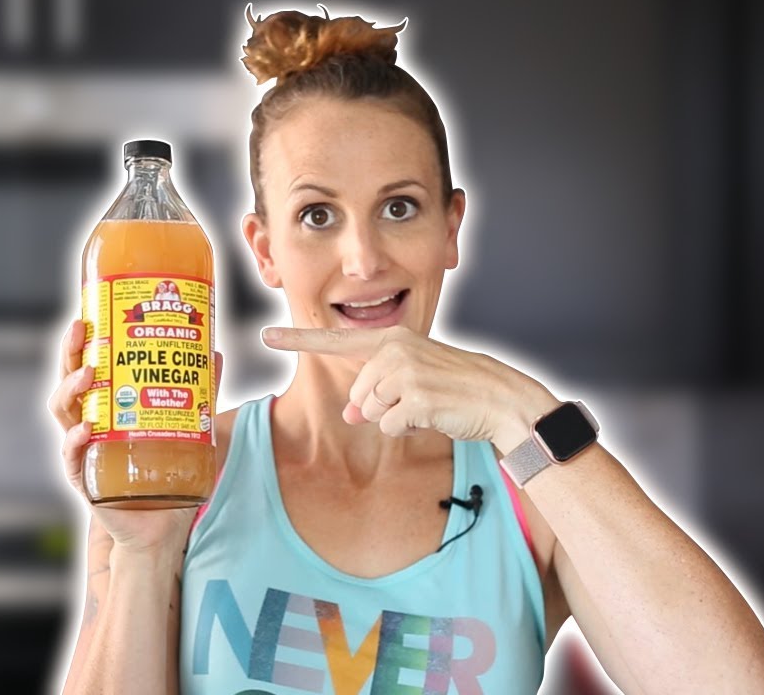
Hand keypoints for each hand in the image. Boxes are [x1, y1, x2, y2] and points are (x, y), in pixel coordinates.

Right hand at [48, 318, 223, 551]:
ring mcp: (84, 452)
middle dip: (70, 355)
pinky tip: (85, 430)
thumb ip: (199, 392)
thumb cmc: (167, 472)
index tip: (86, 315)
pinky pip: (73, 458)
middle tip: (81, 331)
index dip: (81, 343)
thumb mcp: (186, 425)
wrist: (162, 525)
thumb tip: (216, 353)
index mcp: (107, 408)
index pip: (86, 368)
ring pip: (64, 415)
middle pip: (69, 384)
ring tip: (90, 374)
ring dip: (71, 390)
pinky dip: (76, 441)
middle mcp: (90, 425)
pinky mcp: (87, 480)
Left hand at [261, 325, 558, 452]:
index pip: (336, 341)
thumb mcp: (412, 382)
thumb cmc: (456, 388)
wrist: (498, 397)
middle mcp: (394, 349)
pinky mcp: (414, 396)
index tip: (265, 334)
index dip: (297, 340)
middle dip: (379, 408)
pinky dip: (408, 429)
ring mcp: (404, 372)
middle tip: (416, 401)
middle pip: (358, 394)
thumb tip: (351, 415)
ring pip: (371, 411)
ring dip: (395, 418)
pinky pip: (390, 426)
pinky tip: (432, 416)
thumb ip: (376, 392)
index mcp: (392, 339)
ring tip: (426, 405)